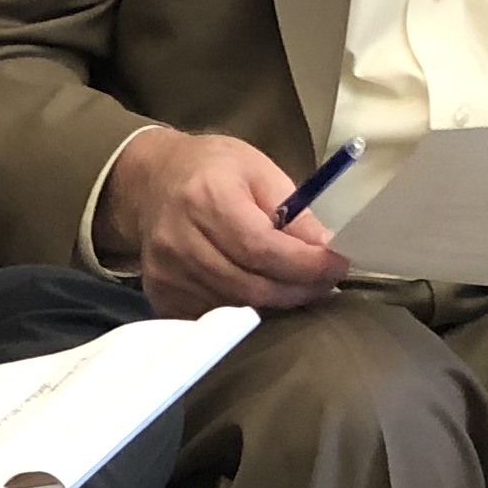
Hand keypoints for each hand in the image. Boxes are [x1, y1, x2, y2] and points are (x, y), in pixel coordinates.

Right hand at [94, 130, 350, 317]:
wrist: (151, 181)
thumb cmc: (210, 169)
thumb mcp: (258, 170)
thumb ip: (294, 210)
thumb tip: (328, 249)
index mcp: (206, 198)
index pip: (261, 248)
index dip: (304, 265)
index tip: (336, 266)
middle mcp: (180, 240)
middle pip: (250, 286)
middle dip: (298, 289)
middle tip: (325, 283)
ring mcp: (166, 273)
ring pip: (236, 307)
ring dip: (276, 303)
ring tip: (296, 286)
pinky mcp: (161, 296)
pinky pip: (215, 318)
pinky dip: (245, 310)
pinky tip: (260, 292)